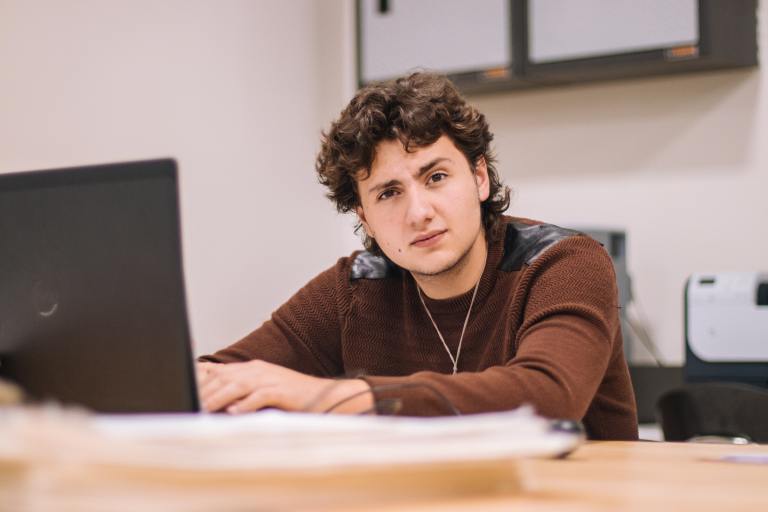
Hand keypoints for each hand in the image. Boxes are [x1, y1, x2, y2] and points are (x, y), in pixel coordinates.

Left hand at [196, 360, 372, 413]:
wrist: (322, 396)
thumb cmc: (290, 398)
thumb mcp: (262, 391)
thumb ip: (240, 394)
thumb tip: (217, 406)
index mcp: (251, 369)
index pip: (219, 371)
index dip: (199, 380)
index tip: (182, 391)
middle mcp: (258, 370)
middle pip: (224, 378)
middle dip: (204, 392)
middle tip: (188, 404)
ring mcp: (270, 378)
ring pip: (238, 385)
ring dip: (219, 398)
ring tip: (204, 410)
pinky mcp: (282, 390)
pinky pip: (261, 395)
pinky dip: (247, 404)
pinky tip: (235, 413)